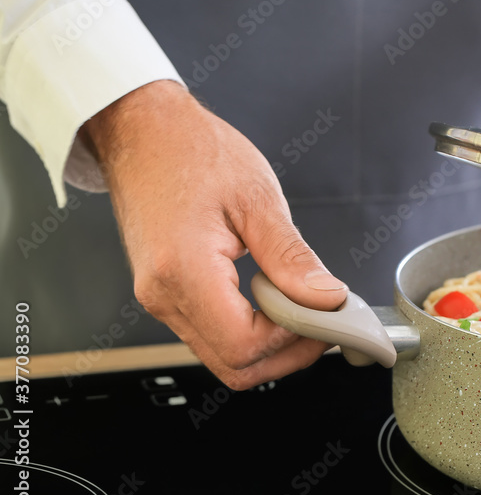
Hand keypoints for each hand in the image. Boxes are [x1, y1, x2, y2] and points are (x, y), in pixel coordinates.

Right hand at [80, 80, 346, 388]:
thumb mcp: (257, 198)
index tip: (326, 315)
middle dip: (288, 352)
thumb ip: (292, 257)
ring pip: (222, 355)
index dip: (294, 337)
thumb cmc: (189, 150)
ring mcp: (160, 297)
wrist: (141, 130)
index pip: (245, 345)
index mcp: (182, 270)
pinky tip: (275, 299)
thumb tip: (324, 298)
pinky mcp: (165, 292)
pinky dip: (249, 328)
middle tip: (325, 320)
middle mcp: (164, 294)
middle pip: (234, 364)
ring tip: (304, 307)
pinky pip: (212, 332)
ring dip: (271, 343)